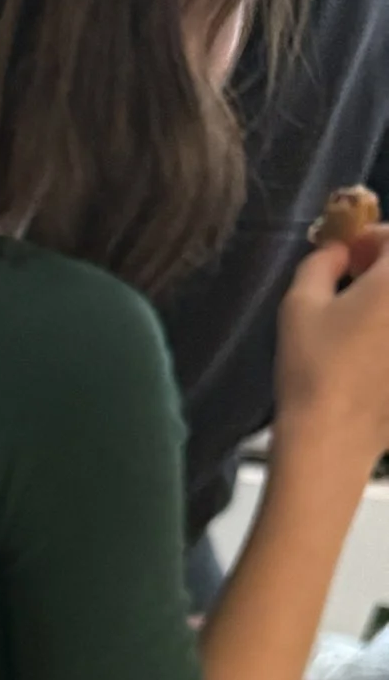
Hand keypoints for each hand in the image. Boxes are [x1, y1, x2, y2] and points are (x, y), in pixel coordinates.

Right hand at [273, 232, 388, 455]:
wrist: (333, 439)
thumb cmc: (313, 368)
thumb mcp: (299, 304)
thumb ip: (320, 261)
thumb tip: (336, 252)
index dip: (366, 240)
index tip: (343, 258)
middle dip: (380, 272)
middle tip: (353, 289)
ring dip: (382, 308)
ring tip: (360, 325)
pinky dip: (384, 342)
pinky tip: (369, 357)